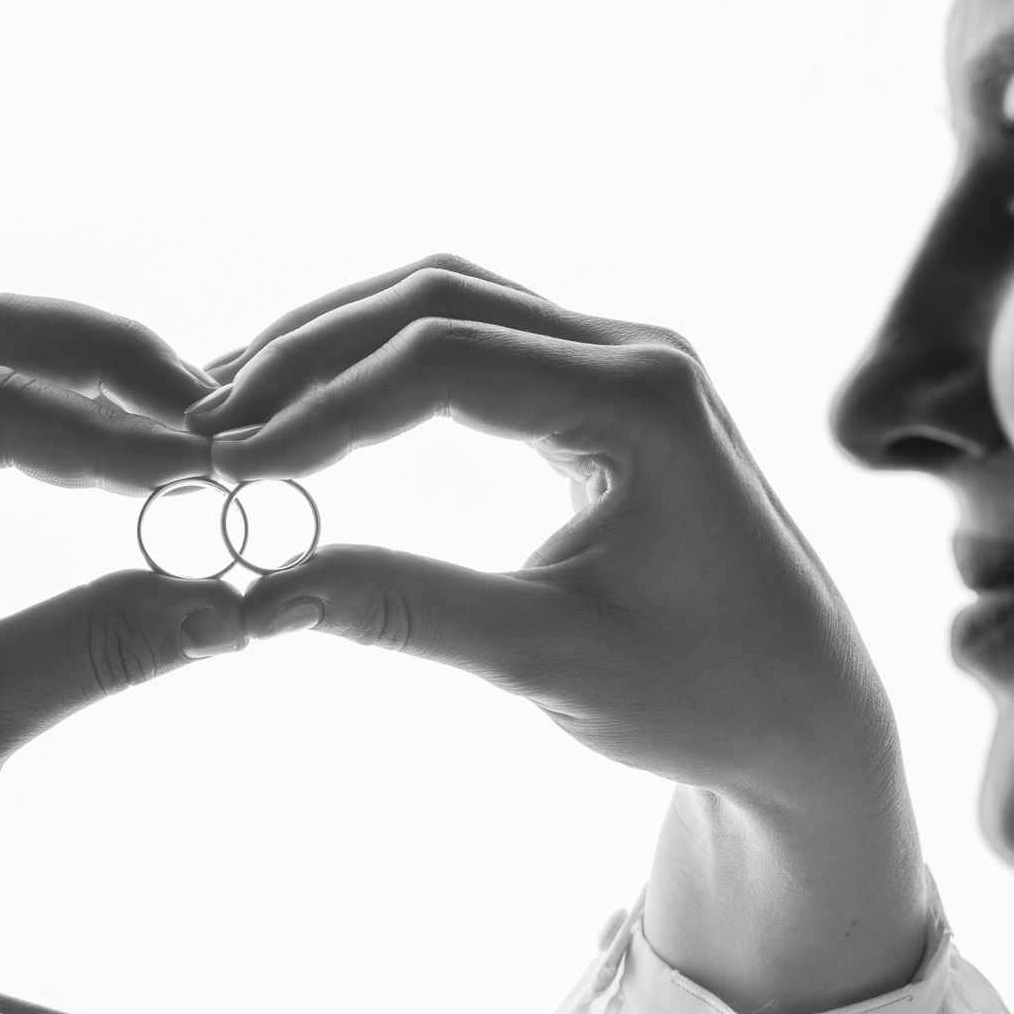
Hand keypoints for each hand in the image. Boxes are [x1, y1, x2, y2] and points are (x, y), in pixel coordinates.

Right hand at [198, 256, 926, 1012]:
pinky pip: (474, 344)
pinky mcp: (598, 392)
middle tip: (207, 425)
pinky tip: (312, 413)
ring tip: (237, 409)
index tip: (234, 468)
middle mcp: (635, 352)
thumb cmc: (706, 696)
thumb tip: (264, 586)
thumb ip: (408, 609)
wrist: (805, 713)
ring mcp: (619, 362)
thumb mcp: (548, 659)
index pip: (444, 361)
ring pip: (447, 305)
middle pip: (436, 300)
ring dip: (337, 348)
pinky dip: (381, 369)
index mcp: (643, 400)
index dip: (323, 408)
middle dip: (310, 355)